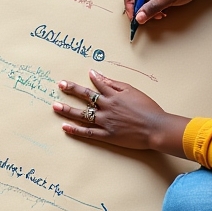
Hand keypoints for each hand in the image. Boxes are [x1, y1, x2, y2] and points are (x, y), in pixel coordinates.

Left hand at [53, 70, 188, 156]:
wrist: (156, 128)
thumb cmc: (148, 108)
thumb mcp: (132, 90)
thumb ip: (114, 83)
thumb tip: (97, 75)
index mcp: (114, 95)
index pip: (96, 85)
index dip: (87, 80)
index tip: (79, 77)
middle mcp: (107, 107)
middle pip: (86, 97)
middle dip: (71, 90)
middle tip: (60, 85)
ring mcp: (105, 122)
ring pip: (83, 115)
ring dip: (67, 110)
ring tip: (55, 106)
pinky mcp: (107, 135)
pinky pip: (88, 132)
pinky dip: (76, 130)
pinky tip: (65, 127)